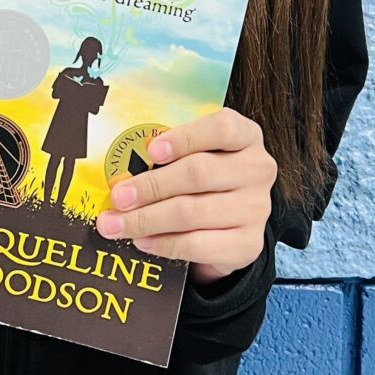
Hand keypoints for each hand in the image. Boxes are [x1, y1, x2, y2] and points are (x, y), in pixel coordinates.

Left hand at [94, 108, 276, 285]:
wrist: (232, 218)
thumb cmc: (204, 172)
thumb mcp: (195, 151)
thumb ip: (169, 150)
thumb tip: (121, 167)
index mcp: (246, 135)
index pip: (222, 128)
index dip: (184, 138)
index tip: (151, 150)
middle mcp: (257, 169)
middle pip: (199, 174)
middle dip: (151, 186)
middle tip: (118, 196)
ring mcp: (256, 209)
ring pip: (193, 212)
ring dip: (147, 219)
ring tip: (117, 223)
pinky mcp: (248, 244)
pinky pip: (198, 245)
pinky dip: (164, 243)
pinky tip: (142, 240)